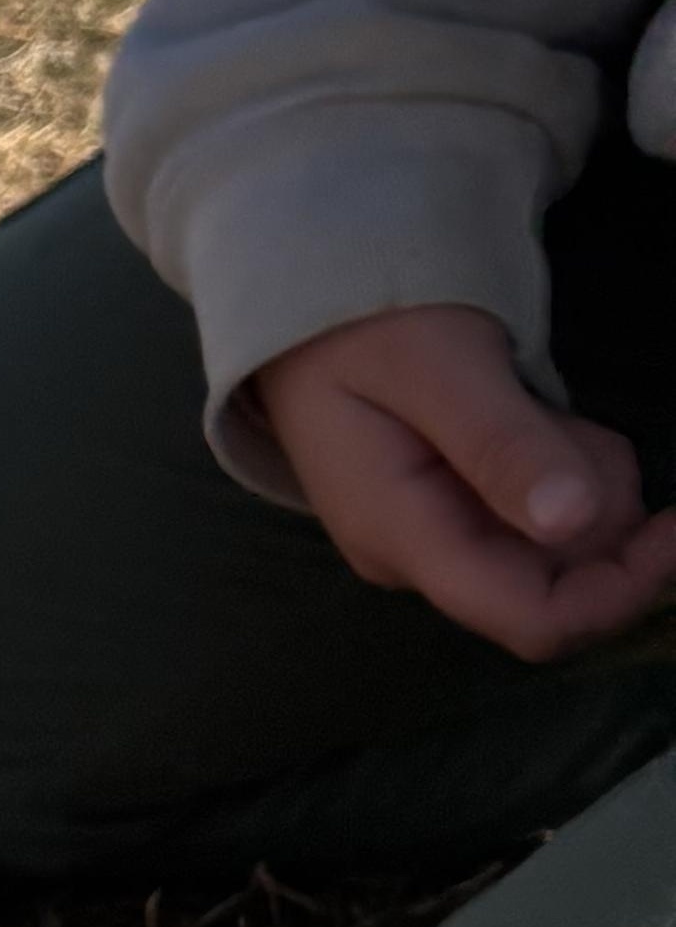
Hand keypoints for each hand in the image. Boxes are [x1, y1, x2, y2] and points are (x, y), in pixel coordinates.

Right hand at [252, 304, 675, 659]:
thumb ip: (503, 444)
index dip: (623, 587)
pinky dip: (565, 472)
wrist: (302, 308)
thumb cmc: (365, 326)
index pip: (533, 618)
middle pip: (560, 581)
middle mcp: (419, 562)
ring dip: (585, 479)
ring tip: (536, 409)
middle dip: (599, 506)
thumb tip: (576, 521)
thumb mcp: (439, 366)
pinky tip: (527, 422)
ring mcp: (435, 545)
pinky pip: (543, 523)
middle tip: (564, 417)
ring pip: (562, 549)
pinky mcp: (453, 523)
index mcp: (405, 537)